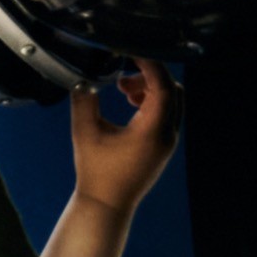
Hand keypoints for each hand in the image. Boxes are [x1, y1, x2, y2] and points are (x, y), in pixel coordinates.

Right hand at [68, 60, 179, 209]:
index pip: (162, 85)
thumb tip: (84, 78)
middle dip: (149, 76)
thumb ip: (84, 100)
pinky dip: (153, 102)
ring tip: (123, 91)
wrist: (106, 204)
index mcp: (153, 130)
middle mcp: (167, 135)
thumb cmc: (95, 171)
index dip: (149, 64)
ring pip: (172, 101)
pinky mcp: (164, 146)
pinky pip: (167, 114)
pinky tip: (130, 104)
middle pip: (172, 90)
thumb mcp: (84, 132)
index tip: (132, 52)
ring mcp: (169, 141)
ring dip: (151, 89)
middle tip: (122, 78)